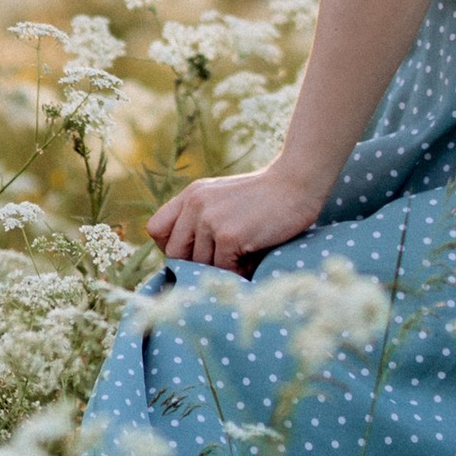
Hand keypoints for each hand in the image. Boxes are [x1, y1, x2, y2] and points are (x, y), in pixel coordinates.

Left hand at [149, 163, 327, 274]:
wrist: (299, 183)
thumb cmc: (266, 198)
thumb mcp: (224, 199)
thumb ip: (201, 220)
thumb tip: (184, 263)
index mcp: (192, 195)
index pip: (156, 230)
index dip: (172, 247)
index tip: (195, 252)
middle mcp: (195, 204)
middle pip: (175, 255)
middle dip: (198, 265)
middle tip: (226, 260)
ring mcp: (210, 219)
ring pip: (200, 266)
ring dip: (222, 269)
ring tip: (245, 254)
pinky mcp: (228, 235)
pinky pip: (222, 271)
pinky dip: (238, 271)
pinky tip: (254, 256)